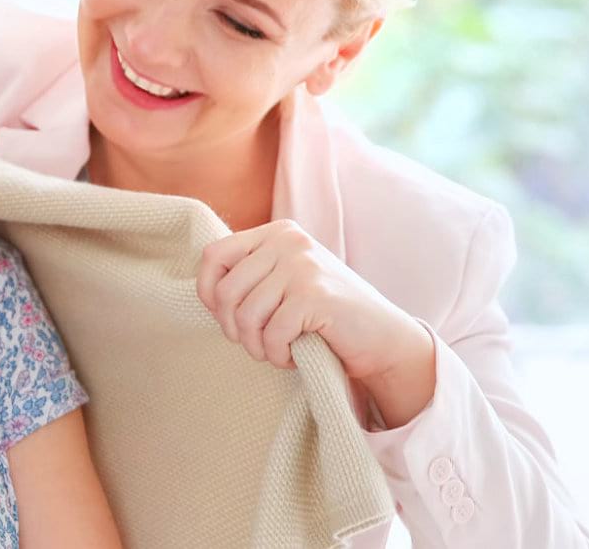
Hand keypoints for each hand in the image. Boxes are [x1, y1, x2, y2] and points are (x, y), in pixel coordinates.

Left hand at [195, 220, 427, 379]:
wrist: (383, 337)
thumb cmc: (326, 316)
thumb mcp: (286, 282)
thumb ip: (251, 276)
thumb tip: (205, 293)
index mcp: (278, 232)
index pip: (213, 256)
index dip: (209, 294)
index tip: (227, 318)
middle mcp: (289, 242)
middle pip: (226, 291)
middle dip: (234, 329)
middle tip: (257, 344)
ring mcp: (304, 266)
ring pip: (247, 316)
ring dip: (257, 347)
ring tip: (277, 352)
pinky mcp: (316, 297)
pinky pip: (272, 335)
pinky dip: (278, 355)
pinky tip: (294, 356)